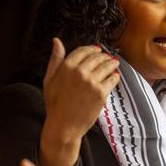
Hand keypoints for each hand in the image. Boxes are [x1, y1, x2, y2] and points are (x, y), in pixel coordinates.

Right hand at [39, 38, 119, 165]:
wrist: (64, 125)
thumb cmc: (55, 103)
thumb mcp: (50, 79)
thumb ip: (55, 59)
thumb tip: (57, 41)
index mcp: (66, 67)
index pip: (84, 51)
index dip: (92, 49)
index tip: (97, 50)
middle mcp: (80, 72)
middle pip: (98, 57)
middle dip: (104, 56)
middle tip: (108, 57)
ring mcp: (92, 82)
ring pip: (107, 66)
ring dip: (112, 63)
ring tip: (114, 64)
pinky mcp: (102, 92)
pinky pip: (113, 79)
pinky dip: (115, 77)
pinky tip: (114, 76)